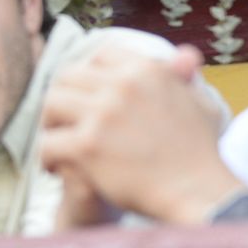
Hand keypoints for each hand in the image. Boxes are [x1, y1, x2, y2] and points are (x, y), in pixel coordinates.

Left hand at [39, 45, 240, 224]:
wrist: (199, 192)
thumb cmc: (201, 153)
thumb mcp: (200, 105)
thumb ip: (183, 79)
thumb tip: (185, 54)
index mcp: (146, 71)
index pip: (101, 55)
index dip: (89, 74)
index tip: (86, 96)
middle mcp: (122, 86)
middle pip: (68, 76)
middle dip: (62, 98)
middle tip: (63, 122)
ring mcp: (103, 115)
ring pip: (50, 104)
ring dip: (49, 124)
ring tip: (57, 143)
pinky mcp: (88, 146)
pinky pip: (47, 142)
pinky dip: (46, 157)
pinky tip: (55, 168)